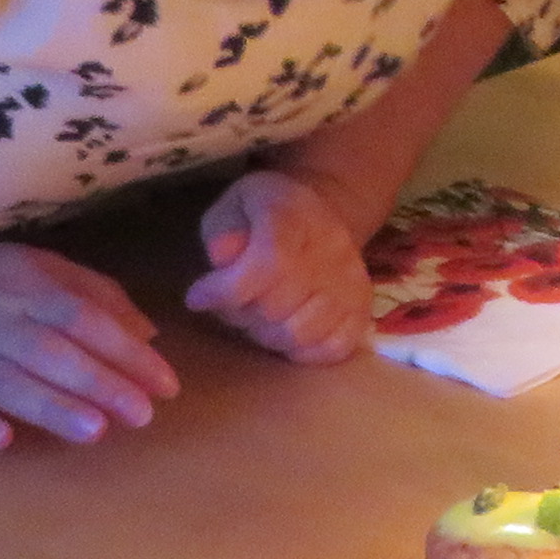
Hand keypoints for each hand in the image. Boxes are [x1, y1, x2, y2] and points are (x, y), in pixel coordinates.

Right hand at [0, 238, 173, 452]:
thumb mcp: (28, 264)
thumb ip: (89, 290)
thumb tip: (145, 330)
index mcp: (25, 285)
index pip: (86, 318)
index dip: (128, 351)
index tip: (165, 384)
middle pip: (56, 354)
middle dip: (102, 384)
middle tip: (142, 415)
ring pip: (12, 384)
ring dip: (52, 407)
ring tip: (93, 431)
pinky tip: (2, 439)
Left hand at [187, 164, 374, 364]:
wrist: (317, 213)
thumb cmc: (262, 215)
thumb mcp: (232, 207)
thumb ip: (222, 229)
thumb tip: (222, 256)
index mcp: (295, 213)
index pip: (269, 263)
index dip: (227, 290)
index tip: (196, 298)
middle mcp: (332, 246)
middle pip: (277, 305)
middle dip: (240, 314)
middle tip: (230, 304)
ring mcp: (353, 280)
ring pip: (300, 333)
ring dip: (265, 335)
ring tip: (256, 318)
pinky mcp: (363, 308)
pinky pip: (332, 349)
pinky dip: (301, 352)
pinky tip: (284, 333)